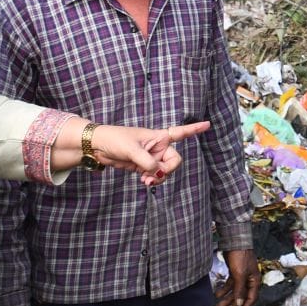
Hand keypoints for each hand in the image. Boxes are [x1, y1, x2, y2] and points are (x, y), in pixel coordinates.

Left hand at [92, 121, 210, 184]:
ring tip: (146, 181)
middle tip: (157, 175)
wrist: (98, 146)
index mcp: (158, 136)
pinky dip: (152, 180)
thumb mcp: (132, 150)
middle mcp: (157, 146)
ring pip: (164, 171)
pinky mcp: (142, 166)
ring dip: (158, 177)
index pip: (180, 133)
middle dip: (168, 170)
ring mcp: (151, 157)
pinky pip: (154, 175)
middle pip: (174, 160)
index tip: (208, 124)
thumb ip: (147, 162)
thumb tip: (157, 173)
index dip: (194, 129)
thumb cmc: (115, 140)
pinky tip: (144, 181)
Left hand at [214, 249, 258, 305]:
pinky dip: (224, 290)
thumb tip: (240, 304)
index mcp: (254, 281)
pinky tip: (217, 294)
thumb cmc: (240, 256)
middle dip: (233, 305)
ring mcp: (241, 276)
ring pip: (235, 291)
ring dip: (227, 299)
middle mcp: (249, 280)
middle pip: (242, 296)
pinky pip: (230, 284)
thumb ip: (240, 290)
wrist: (234, 241)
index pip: (251, 299)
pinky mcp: (234, 272)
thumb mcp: (240, 274)